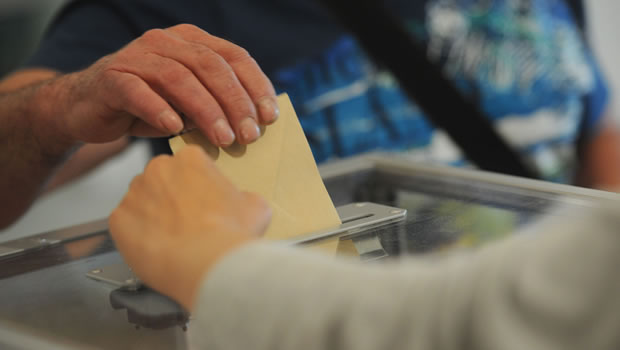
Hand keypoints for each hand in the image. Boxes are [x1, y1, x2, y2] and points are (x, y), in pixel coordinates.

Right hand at [58, 24, 277, 144]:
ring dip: (206, 110)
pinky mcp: (112, 78)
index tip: (269, 116)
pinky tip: (175, 129)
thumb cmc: (147, 107)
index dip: (255, 85)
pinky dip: (159, 109)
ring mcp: (137, 57)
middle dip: (235, 102)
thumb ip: (215, 105)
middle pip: (211, 66)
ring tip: (223, 139)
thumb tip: (254, 125)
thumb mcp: (187, 104)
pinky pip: (138, 91)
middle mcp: (166, 42)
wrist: (88, 108)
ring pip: (179, 77)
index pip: (234, 56)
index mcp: (191, 42)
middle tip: (250, 135)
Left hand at [108, 145, 271, 308]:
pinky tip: (157, 248)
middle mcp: (159, 168)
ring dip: (153, 215)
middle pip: (162, 179)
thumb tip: (240, 203)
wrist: (206, 265)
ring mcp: (135, 193)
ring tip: (173, 239)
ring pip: (141, 201)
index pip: (190, 164)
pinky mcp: (118, 219)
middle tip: (188, 222)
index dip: (198, 185)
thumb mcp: (256, 206)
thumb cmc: (231, 235)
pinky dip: (137, 236)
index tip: (204, 201)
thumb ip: (241, 196)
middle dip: (172, 197)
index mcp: (191, 158)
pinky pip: (125, 225)